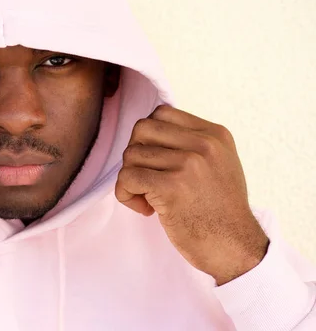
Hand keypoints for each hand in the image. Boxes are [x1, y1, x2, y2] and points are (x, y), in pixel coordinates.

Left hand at [115, 105, 268, 284]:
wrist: (236, 249)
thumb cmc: (220, 212)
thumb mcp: (219, 164)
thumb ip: (192, 144)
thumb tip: (150, 132)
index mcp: (215, 134)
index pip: (162, 113)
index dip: (149, 138)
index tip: (157, 164)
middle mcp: (204, 144)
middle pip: (142, 129)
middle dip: (135, 154)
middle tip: (146, 179)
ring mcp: (189, 164)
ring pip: (131, 154)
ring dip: (130, 179)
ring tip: (148, 199)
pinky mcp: (172, 187)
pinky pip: (127, 177)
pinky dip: (125, 194)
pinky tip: (145, 209)